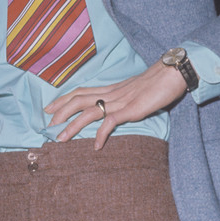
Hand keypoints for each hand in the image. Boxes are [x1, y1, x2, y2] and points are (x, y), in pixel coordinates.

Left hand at [44, 61, 188, 149]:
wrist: (173, 74)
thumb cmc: (158, 83)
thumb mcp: (135, 92)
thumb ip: (124, 99)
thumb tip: (117, 109)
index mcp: (111, 89)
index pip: (81, 92)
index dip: (63, 99)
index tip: (49, 108)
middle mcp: (111, 93)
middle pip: (78, 100)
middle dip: (60, 112)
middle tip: (47, 124)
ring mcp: (120, 101)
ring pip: (89, 111)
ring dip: (72, 126)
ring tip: (61, 139)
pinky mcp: (131, 109)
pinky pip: (110, 122)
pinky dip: (101, 134)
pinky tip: (96, 146)